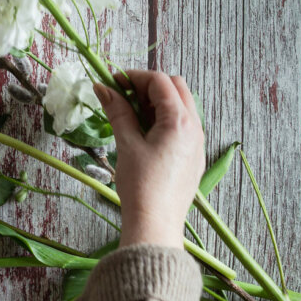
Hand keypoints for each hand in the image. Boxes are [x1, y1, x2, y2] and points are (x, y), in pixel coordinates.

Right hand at [93, 70, 203, 248]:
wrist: (155, 223)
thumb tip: (103, 88)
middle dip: (149, 86)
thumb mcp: (126, 144)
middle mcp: (195, 127)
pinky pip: (183, 125)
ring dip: (157, 102)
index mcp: (180, 121)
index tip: (112, 82)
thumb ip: (117, 112)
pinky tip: (145, 134)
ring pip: (181, 106)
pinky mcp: (194, 156)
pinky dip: (164, 119)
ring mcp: (197, 142)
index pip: (160, 82)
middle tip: (123, 96)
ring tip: (131, 115)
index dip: (134, 77)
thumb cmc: (140, 185)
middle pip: (176, 88)